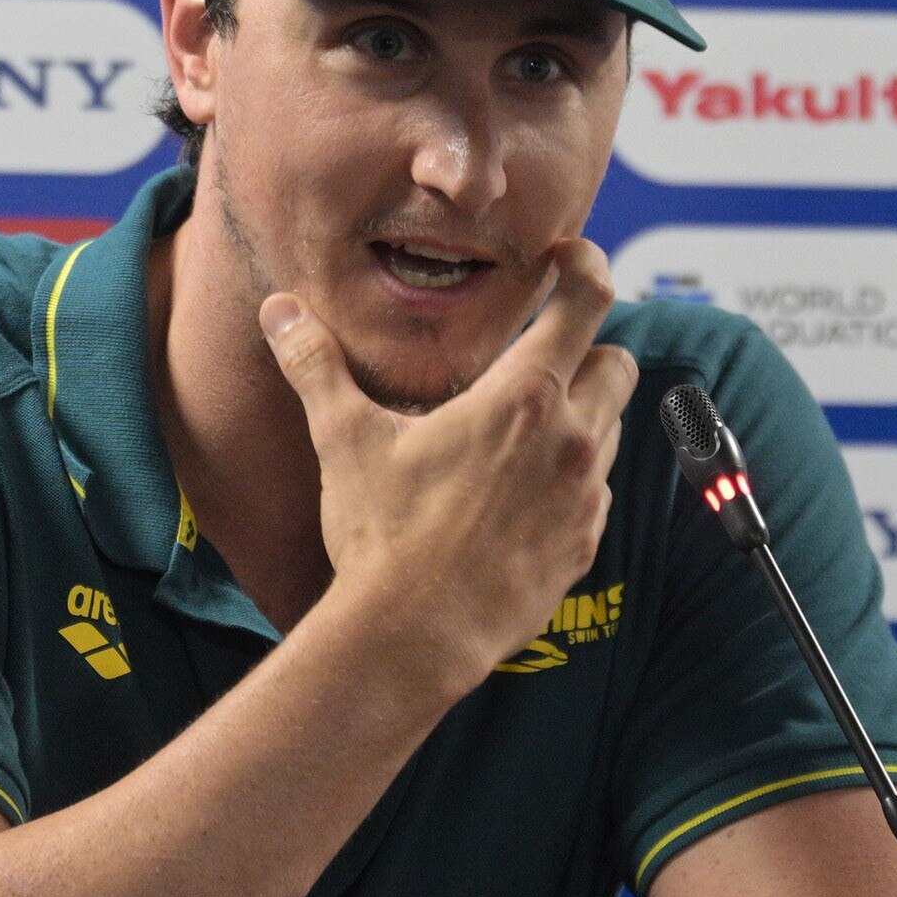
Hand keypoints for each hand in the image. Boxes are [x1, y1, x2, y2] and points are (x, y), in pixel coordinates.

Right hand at [261, 242, 637, 696]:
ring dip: (579, 419)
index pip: (587, 303)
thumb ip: (316, 366)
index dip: (587, 266)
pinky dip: (570, 481)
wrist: (412, 639)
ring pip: (610, 429)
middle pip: (616, 364)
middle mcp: (572, 441)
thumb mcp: (345, 440)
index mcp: (524, 399)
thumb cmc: (382, 536)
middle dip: (587, 352)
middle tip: (537, 361)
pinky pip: (596, 493)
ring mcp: (585, 497)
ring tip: (516, 434)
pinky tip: (516, 496)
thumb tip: (280, 311)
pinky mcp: (584, 546)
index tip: (569, 257)